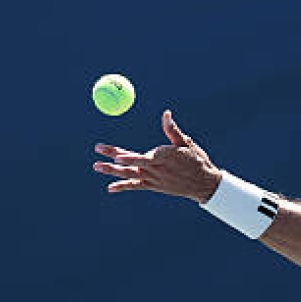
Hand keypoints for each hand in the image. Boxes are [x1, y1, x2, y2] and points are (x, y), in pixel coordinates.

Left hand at [93, 110, 221, 202]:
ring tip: (96, 166)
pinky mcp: (154, 186)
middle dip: (113, 157)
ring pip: (130, 175)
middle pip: (131, 164)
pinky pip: (136, 187)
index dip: (129, 158)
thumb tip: (166, 114)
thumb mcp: (187, 144)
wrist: (203, 184)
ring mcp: (154, 179)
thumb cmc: (196, 161)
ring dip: (112, 171)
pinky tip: (110, 187)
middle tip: (98, 149)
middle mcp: (157, 170)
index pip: (143, 158)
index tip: (117, 155)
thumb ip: (173, 130)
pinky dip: (123, 187)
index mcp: (165, 157)